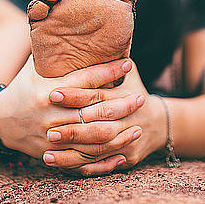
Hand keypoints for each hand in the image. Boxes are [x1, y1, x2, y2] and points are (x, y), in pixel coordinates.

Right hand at [0, 56, 145, 166]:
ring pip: (92, 138)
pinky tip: (122, 153)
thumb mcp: (33, 67)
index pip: (85, 79)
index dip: (108, 72)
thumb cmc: (22, 88)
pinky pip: (83, 160)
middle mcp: (51, 113)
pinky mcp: (54, 154)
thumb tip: (66, 21)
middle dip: (121, 105)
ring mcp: (52, 136)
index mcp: (47, 89)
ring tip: (139, 127)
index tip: (127, 65)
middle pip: (93, 110)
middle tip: (141, 98)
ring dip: (119, 134)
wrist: (0, 122)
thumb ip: (52, 51)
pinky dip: (105, 159)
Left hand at [44, 61, 166, 175]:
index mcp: (123, 95)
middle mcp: (127, 120)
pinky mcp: (125, 158)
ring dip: (71, 153)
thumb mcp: (129, 72)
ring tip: (45, 153)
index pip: (97, 95)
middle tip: (47, 129)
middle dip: (72, 128)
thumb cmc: (133, 91)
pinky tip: (59, 164)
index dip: (75, 94)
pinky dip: (80, 167)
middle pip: (97, 125)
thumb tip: (87, 37)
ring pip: (97, 149)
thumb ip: (108, 60)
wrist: (158, 123)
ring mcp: (127, 141)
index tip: (53, 93)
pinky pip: (101, 166)